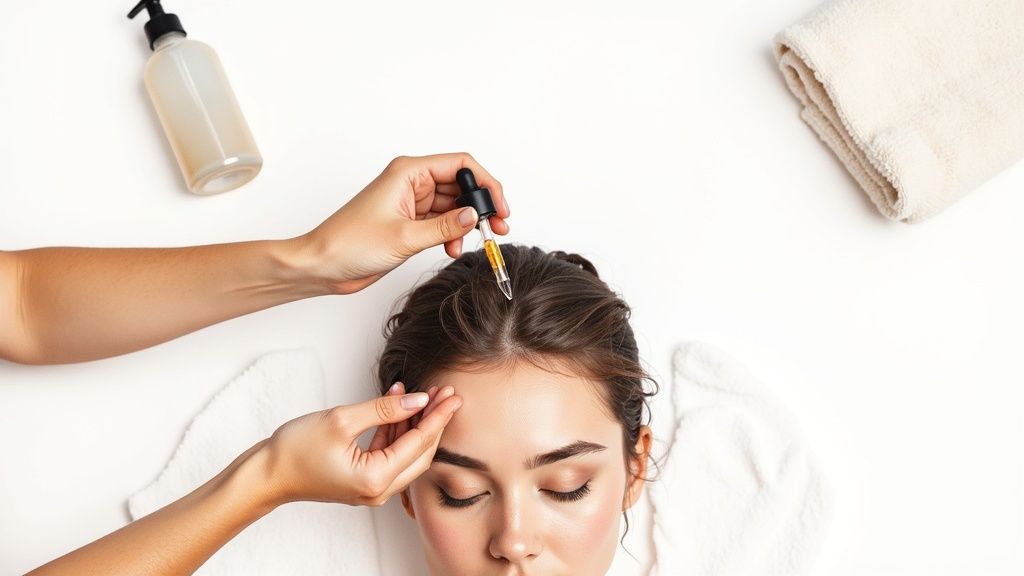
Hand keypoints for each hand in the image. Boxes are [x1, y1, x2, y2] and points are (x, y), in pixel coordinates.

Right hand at [258, 383, 461, 506]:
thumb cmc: (296, 449)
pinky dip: (396, 430)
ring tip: (423, 393)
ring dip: (415, 423)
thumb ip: (385, 410)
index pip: (419, 444)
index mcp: (376, 479)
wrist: (267, 474)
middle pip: (420, 452)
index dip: (438, 417)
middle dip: (433, 420)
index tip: (452, 396)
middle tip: (444, 393)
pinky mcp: (363, 480)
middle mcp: (379, 490)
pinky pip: (390, 454)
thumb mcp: (342, 419)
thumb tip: (417, 399)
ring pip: (406, 453)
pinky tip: (396, 403)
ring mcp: (371, 488)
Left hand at [296, 153, 510, 293]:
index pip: (460, 164)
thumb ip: (445, 226)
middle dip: (481, 206)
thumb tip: (476, 216)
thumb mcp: (405, 236)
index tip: (500, 207)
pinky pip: (442, 222)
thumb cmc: (349, 243)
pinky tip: (452, 248)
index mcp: (408, 172)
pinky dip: (452, 234)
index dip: (485, 183)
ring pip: (453, 206)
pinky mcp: (409, 222)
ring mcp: (411, 203)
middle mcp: (411, 183)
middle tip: (498, 228)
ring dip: (467, 224)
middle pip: (460, 185)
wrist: (323, 266)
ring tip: (476, 242)